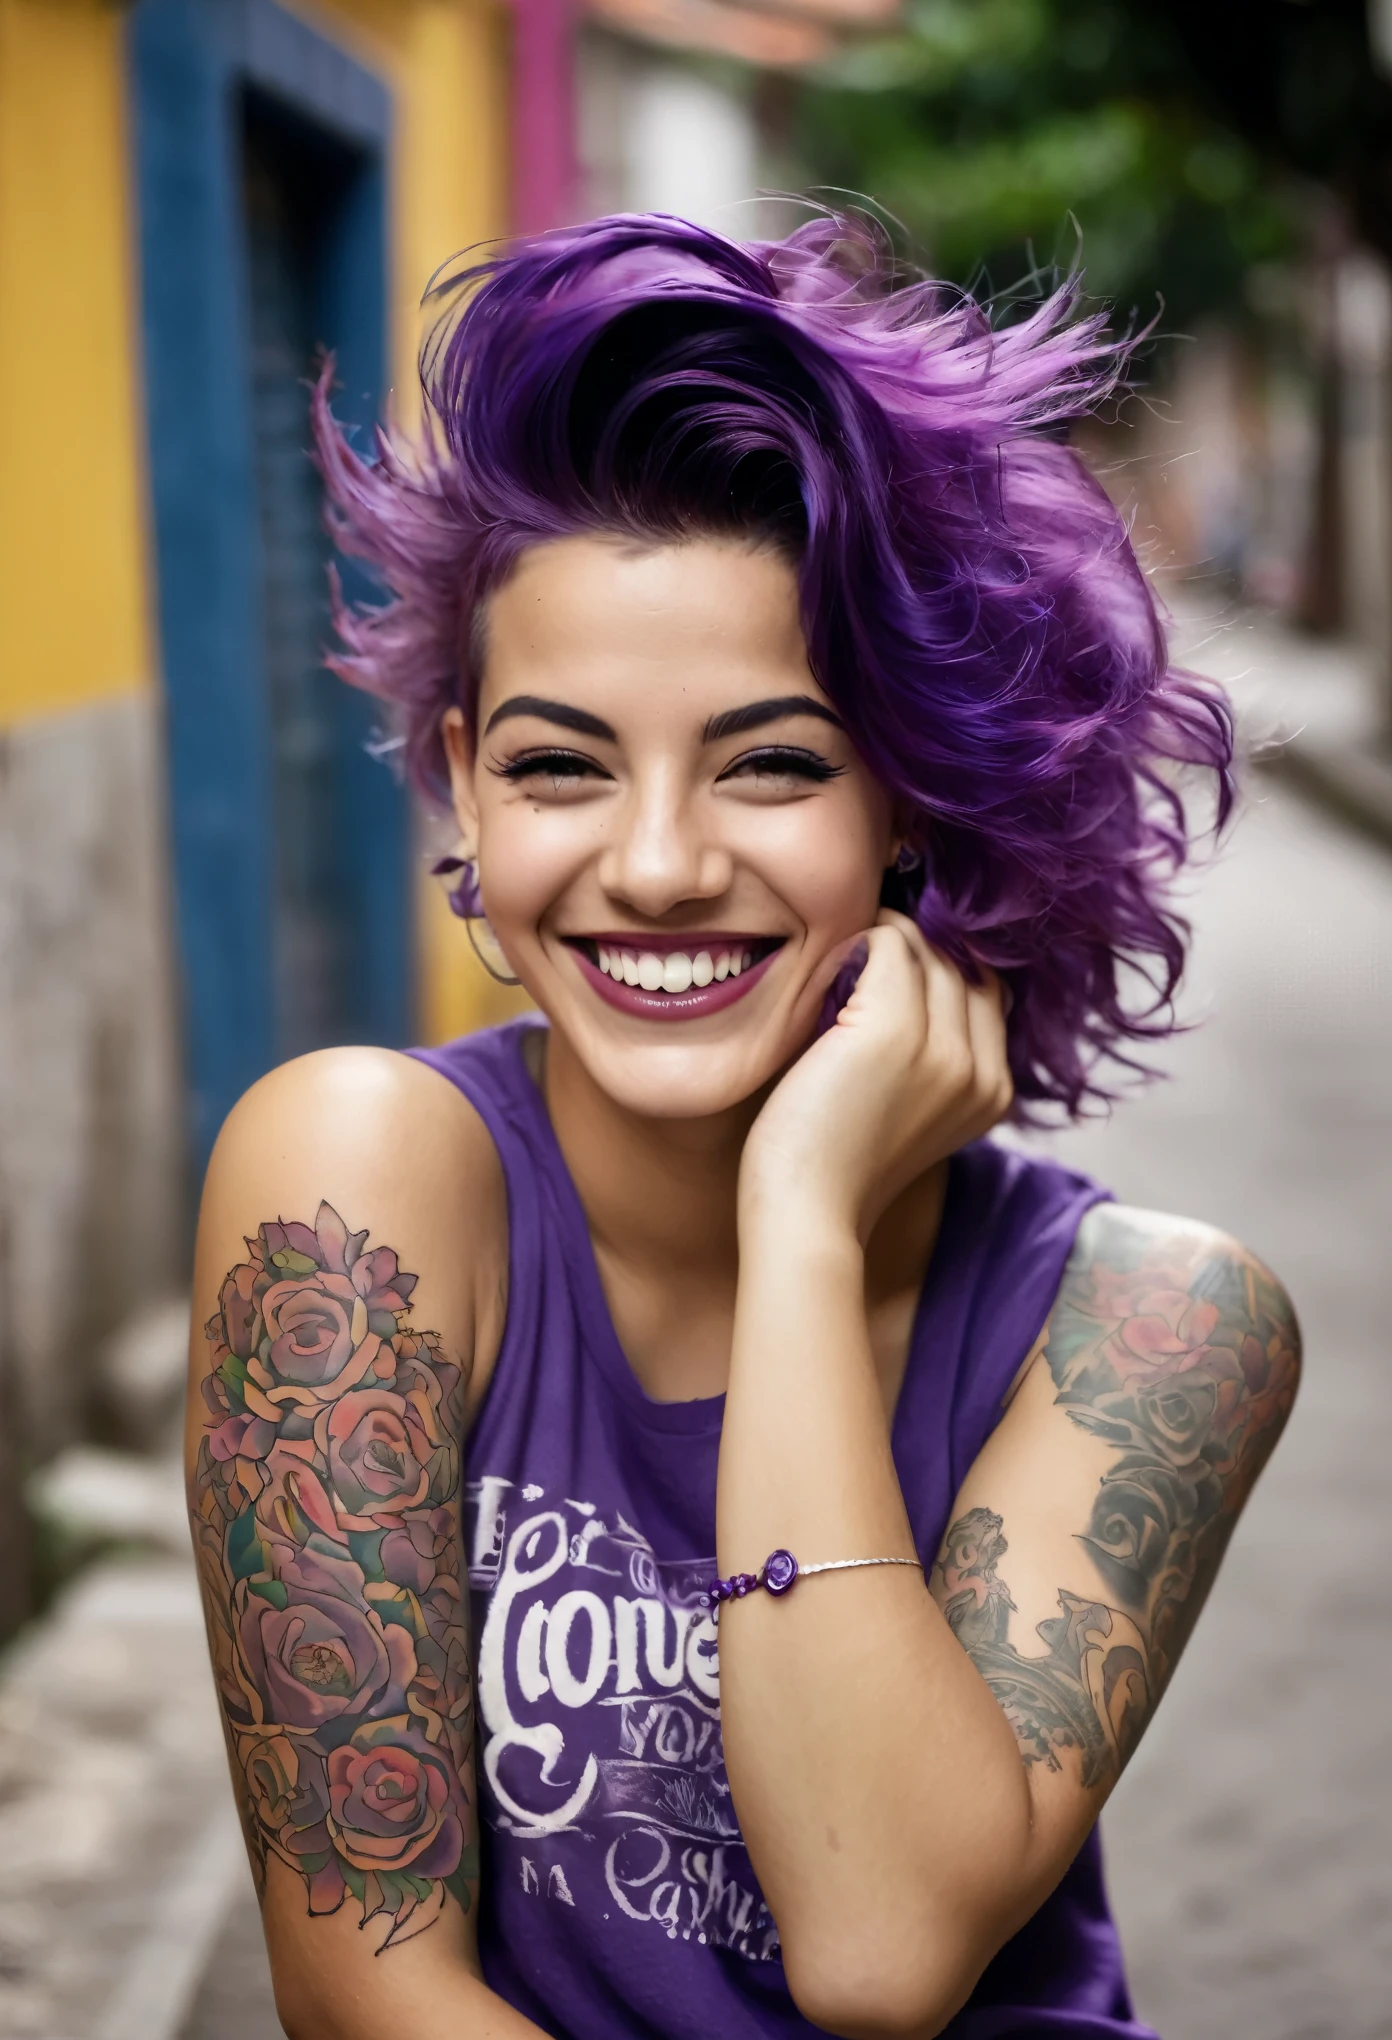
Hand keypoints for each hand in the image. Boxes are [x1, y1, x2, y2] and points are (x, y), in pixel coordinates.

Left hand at [740, 912, 1012, 1242]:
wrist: (806, 1212)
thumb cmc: (835, 1163)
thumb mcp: (910, 1111)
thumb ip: (931, 1062)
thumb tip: (908, 980)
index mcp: (993, 1093)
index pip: (986, 993)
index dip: (944, 970)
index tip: (894, 965)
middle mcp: (979, 1068)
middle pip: (963, 967)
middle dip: (917, 949)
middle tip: (864, 950)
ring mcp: (943, 1047)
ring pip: (930, 951)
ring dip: (887, 940)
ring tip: (844, 957)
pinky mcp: (894, 1028)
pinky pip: (891, 945)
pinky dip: (863, 940)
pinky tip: (832, 962)